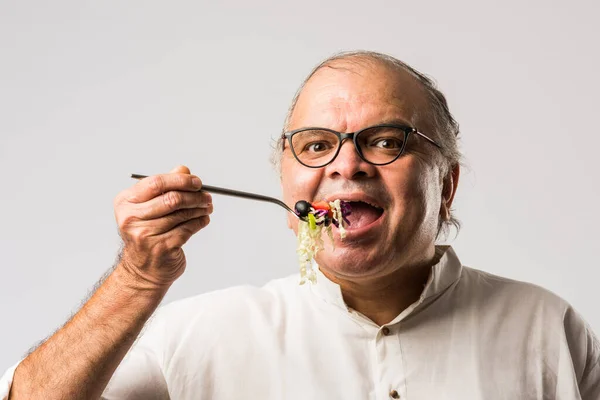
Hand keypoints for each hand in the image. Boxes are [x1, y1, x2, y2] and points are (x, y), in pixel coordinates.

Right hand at [113, 165, 212, 288]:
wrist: (142, 270)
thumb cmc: (147, 233)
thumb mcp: (149, 207)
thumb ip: (165, 187)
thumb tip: (183, 170)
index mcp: (125, 202)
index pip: (156, 183)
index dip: (180, 180)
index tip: (197, 182)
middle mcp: (131, 218)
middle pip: (171, 199)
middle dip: (194, 196)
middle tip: (206, 196)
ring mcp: (145, 235)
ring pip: (182, 214)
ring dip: (199, 209)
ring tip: (207, 208)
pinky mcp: (161, 248)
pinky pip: (187, 229)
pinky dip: (199, 222)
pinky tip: (203, 220)